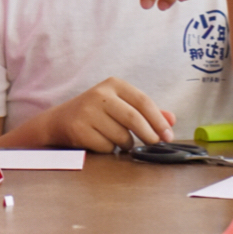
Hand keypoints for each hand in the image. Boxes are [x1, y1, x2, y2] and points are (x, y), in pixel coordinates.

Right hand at [41, 77, 174, 151]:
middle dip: (149, 135)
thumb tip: (172, 119)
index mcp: (113, 84)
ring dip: (127, 144)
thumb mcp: (121, 106)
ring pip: (122, 136)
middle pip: (134, 118)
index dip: (159, 121)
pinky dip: (110, 149)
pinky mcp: (79, 128)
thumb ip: (146, 111)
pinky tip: (102, 142)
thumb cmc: (98, 113)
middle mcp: (98, 94)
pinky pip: (107, 146)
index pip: (143, 101)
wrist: (60, 121)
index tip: (168, 136)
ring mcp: (87, 111)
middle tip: (154, 144)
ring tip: (118, 140)